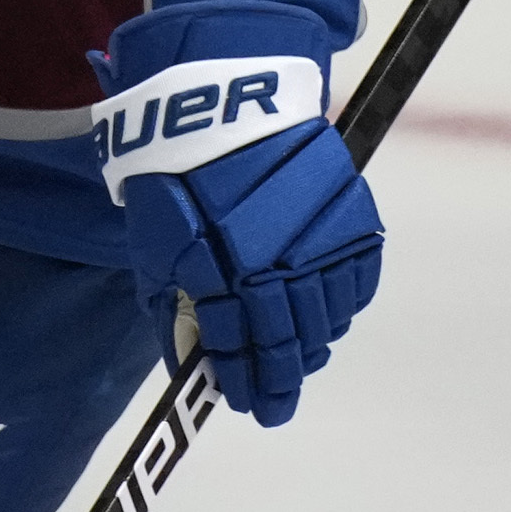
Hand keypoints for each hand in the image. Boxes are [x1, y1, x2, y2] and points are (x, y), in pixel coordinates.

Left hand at [99, 0, 380, 425]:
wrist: (223, 102)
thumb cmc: (175, 175)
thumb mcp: (154, 244)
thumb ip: (172, 307)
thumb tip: (189, 364)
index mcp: (222, 270)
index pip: (238, 346)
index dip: (241, 383)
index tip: (245, 407)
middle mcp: (277, 261)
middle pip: (288, 341)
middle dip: (280, 381)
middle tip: (275, 409)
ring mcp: (319, 240)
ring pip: (326, 316)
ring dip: (310, 347)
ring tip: (297, 363)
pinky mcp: (351, 217)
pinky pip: (356, 280)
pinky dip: (342, 306)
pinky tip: (327, 319)